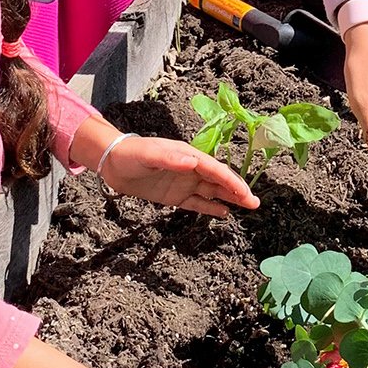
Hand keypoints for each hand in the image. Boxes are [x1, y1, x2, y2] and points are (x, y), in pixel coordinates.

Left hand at [100, 133, 259, 217]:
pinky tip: (224, 213)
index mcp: (188, 156)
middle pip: (218, 181)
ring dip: (229, 199)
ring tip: (248, 206)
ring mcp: (184, 183)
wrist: (112, 163)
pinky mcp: (175, 196)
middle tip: (255, 202)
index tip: (244, 192)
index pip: (214, 170)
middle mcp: (190, 169)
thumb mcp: (148, 154)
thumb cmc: (131, 154)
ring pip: (212, 192)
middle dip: (237, 190)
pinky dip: (211, 208)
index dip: (230, 181)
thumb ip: (169, 158)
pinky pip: (197, 203)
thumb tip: (192, 161)